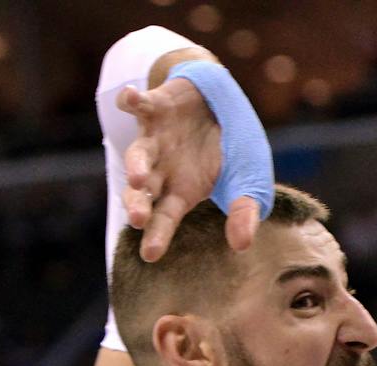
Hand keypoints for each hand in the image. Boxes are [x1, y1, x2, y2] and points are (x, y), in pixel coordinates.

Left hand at [119, 79, 259, 261]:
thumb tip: (242, 246)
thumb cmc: (233, 149)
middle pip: (145, 192)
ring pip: (139, 153)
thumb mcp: (247, 182)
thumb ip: (243, 213)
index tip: (149, 255)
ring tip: (138, 178)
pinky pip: (140, 104)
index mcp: (182, 190)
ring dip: (137, 165)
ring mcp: (156, 138)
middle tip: (138, 219)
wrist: (221, 101)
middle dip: (139, 204)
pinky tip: (129, 99)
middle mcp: (162, 168)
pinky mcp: (155, 106)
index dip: (157, 235)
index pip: (166, 218)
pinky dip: (132, 101)